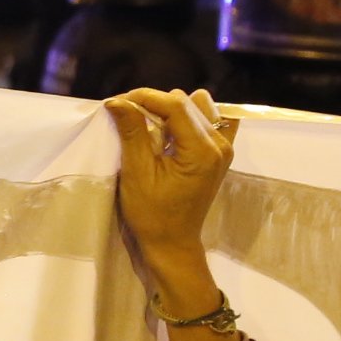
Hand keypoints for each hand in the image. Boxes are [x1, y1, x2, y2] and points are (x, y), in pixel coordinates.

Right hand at [105, 87, 233, 298]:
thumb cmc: (152, 214)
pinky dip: (190, 118)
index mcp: (202, 150)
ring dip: (169, 111)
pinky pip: (211, 120)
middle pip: (185, 102)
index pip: (175, 104)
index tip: (117, 103)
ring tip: (148, 127)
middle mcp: (219, 144)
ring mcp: (223, 148)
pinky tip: (173, 128)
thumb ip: (132, 132)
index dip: (144, 97)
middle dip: (154, 104)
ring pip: (196, 107)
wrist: (172, 243)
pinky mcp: (220, 153)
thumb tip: (116, 100)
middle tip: (128, 118)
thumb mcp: (137, 173)